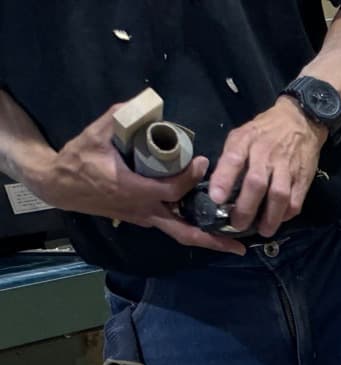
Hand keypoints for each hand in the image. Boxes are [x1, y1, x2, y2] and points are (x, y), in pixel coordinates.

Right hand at [29, 104, 244, 254]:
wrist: (58, 184)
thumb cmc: (77, 160)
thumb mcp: (95, 134)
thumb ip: (119, 117)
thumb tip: (142, 101)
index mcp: (135, 191)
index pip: (173, 191)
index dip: (190, 179)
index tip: (202, 163)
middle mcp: (144, 210)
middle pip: (184, 232)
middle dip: (213, 240)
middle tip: (241, 245)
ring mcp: (144, 218)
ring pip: (179, 233)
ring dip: (206, 238)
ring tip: (233, 241)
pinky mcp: (142, 218)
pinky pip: (172, 226)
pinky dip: (191, 227)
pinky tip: (209, 223)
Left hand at [208, 99, 326, 237]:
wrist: (300, 121)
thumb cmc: (264, 131)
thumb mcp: (242, 134)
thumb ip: (231, 157)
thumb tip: (220, 186)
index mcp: (246, 141)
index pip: (233, 159)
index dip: (224, 180)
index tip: (216, 199)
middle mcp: (266, 154)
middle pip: (256, 183)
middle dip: (246, 207)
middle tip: (238, 224)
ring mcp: (287, 167)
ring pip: (279, 196)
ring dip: (270, 217)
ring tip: (263, 230)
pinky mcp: (303, 177)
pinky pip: (296, 200)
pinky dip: (287, 214)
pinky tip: (279, 219)